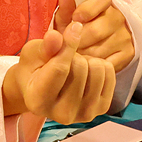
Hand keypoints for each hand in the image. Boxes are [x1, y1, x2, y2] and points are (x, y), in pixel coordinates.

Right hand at [1, 21, 117, 123]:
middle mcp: (62, 115)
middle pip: (81, 68)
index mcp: (38, 101)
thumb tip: (56, 36)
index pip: (60, 69)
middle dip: (74, 55)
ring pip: (98, 71)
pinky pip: (110, 74)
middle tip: (64, 58)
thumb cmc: (34, 69)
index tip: (74, 26)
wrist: (43, 90)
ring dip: (87, 61)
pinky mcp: (102, 110)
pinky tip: (87, 72)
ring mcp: (84, 115)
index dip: (68, 44)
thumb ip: (45, 47)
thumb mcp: (32, 54)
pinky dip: (100, 66)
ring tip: (75, 65)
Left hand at [70, 0, 134, 72]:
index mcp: (104, 1)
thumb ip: (66, 9)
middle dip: (77, 41)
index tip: (74, 18)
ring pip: (100, 50)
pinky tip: (85, 64)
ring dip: (82, 56)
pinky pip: (107, 64)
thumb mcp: (69, 15)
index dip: (86, 9)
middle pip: (96, 31)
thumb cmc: (79, 24)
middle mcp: (118, 17)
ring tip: (72, 56)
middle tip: (66, 46)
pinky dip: (93, 66)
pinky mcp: (128, 53)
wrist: (100, 39)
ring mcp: (124, 35)